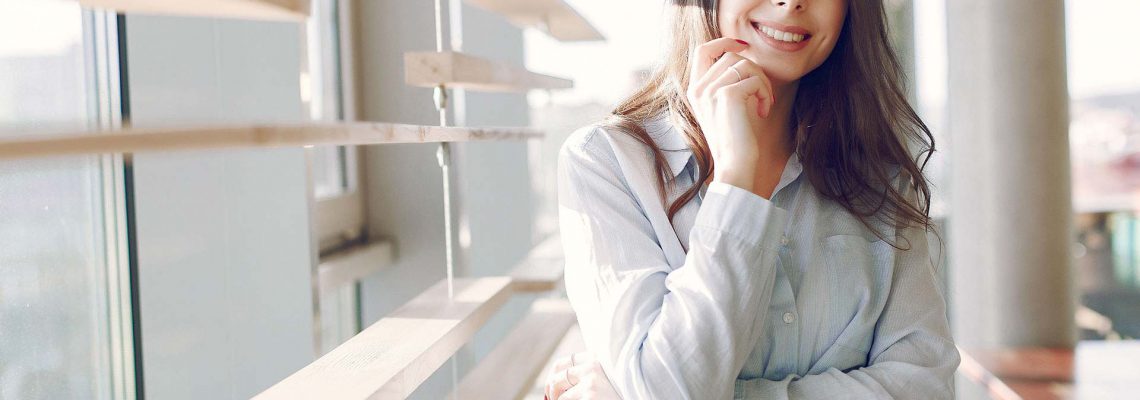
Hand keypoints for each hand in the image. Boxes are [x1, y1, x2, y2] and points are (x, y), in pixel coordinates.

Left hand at [544, 352, 620, 399]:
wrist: (640, 396)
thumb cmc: (619, 394)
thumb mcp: (603, 380)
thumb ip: (585, 377)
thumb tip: (552, 387)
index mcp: (596, 359)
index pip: (563, 363)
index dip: (553, 377)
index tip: (553, 390)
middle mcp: (594, 365)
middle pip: (556, 376)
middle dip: (551, 391)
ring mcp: (592, 380)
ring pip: (560, 395)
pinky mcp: (590, 395)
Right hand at [685, 38, 775, 194]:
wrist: (735, 165)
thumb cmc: (734, 139)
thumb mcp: (723, 107)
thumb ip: (724, 83)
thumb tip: (741, 56)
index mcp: (694, 90)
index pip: (702, 50)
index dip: (724, 42)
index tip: (743, 46)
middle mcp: (698, 89)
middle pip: (730, 56)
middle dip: (754, 69)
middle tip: (762, 92)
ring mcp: (711, 91)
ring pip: (745, 65)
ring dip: (762, 83)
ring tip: (763, 103)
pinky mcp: (728, 95)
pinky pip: (754, 80)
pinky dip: (765, 94)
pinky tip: (763, 112)